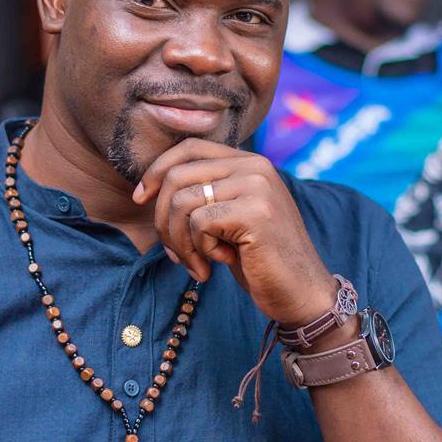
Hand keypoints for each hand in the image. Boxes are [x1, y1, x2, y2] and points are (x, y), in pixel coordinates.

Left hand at [133, 139, 337, 325]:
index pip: (189, 147)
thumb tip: (148, 188)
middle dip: (162, 218)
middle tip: (173, 253)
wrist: (301, 293)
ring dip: (179, 242)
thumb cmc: (258, 260)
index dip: (157, 170)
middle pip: (178, 175)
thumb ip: (204, 195)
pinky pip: (198, 224)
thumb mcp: (228, 219)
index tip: (140, 198)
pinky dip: (198, 250)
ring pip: (182, 202)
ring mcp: (257, 187)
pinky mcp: (255, 212)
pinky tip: (218, 264)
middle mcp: (255, 166)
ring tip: (196, 264)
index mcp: (249, 162)